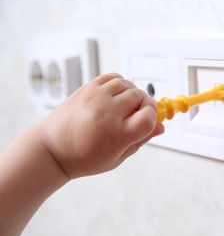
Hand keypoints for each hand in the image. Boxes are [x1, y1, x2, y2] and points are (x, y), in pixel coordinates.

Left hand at [39, 73, 163, 178]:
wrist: (52, 148)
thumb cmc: (82, 158)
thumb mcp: (117, 158)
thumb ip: (141, 141)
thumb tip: (160, 128)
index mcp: (116, 136)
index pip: (148, 118)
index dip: (154, 118)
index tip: (150, 122)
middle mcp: (107, 113)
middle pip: (140, 98)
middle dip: (144, 106)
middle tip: (136, 116)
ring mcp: (96, 98)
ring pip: (129, 85)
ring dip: (133, 94)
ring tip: (125, 107)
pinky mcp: (87, 88)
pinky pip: (114, 77)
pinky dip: (121, 84)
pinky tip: (117, 96)